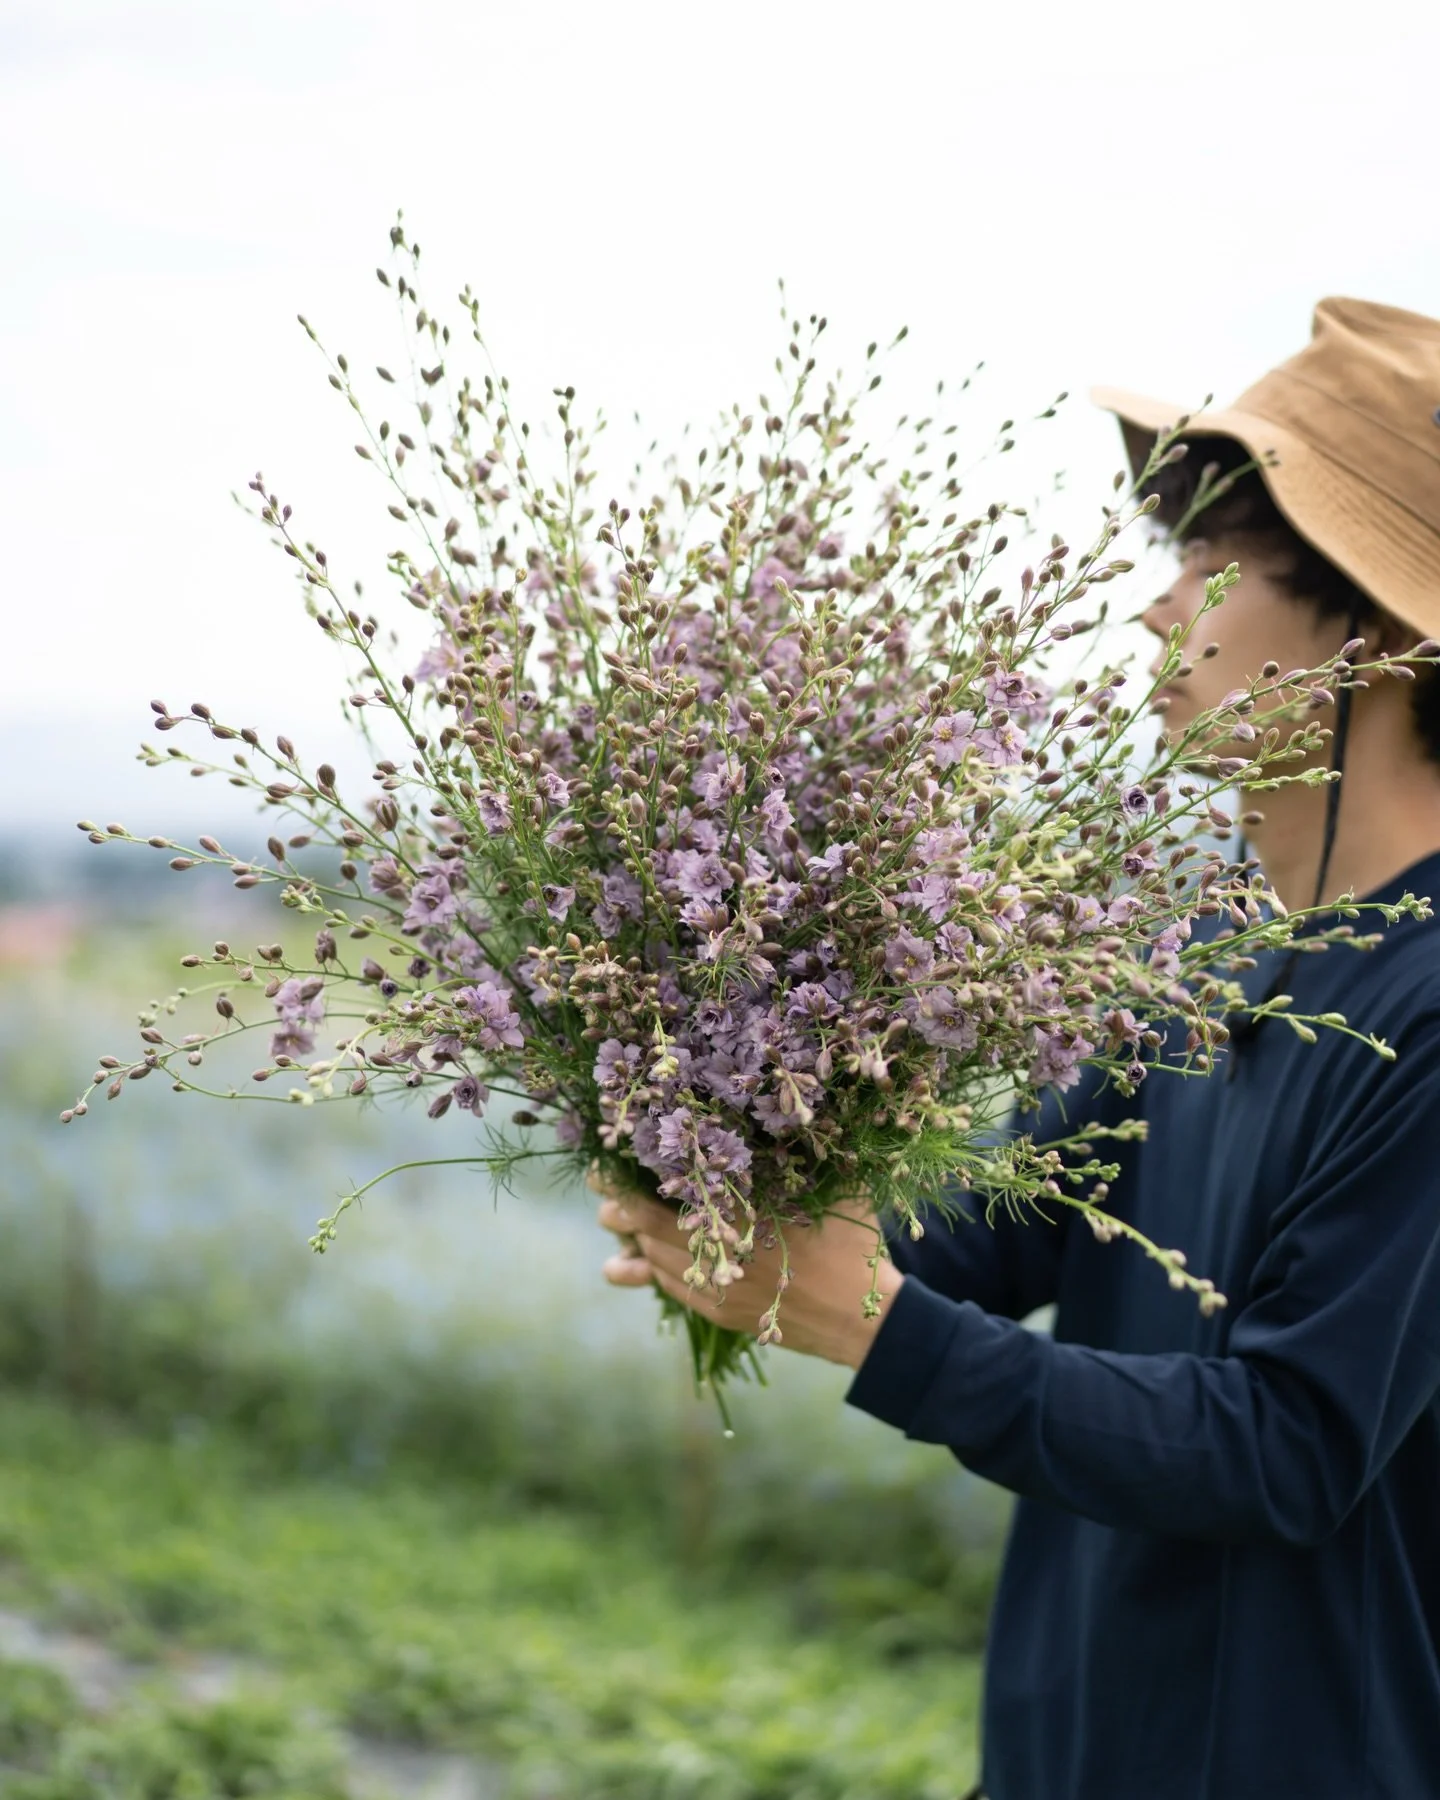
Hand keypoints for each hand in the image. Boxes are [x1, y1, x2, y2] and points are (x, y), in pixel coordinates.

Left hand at [591, 1165, 904, 1369]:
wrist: (863, 1319)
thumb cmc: (854, 1241)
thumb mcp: (837, 1184)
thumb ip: (807, 1146)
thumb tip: (786, 1099)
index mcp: (740, 1212)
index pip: (661, 1192)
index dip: (625, 1179)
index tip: (604, 1161)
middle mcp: (718, 1250)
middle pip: (642, 1228)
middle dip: (616, 1207)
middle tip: (602, 1186)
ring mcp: (714, 1288)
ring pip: (651, 1261)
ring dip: (630, 1240)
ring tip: (614, 1221)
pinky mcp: (718, 1312)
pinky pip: (669, 1288)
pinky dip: (649, 1271)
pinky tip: (632, 1261)